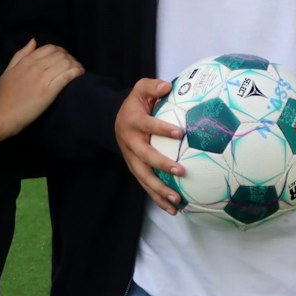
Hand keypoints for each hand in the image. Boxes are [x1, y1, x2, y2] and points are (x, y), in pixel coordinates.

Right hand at [0, 40, 83, 136]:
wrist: (1, 116)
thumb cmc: (3, 95)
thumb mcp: (8, 70)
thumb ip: (20, 54)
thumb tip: (34, 41)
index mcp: (26, 61)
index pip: (50, 48)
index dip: (61, 52)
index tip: (65, 59)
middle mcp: (35, 67)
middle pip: (60, 54)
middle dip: (70, 58)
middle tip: (74, 66)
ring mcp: (42, 79)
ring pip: (66, 63)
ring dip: (76, 65)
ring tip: (79, 71)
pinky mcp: (48, 92)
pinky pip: (66, 76)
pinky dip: (76, 73)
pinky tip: (80, 75)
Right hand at [114, 77, 187, 213]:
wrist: (114, 121)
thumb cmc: (135, 104)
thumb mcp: (141, 89)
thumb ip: (153, 86)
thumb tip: (169, 86)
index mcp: (133, 122)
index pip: (148, 125)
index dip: (162, 129)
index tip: (180, 132)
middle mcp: (131, 143)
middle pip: (145, 157)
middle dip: (162, 165)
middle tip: (181, 171)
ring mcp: (132, 159)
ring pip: (144, 177)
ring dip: (159, 190)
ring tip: (177, 200)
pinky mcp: (135, 169)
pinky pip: (146, 186)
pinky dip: (158, 199)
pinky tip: (173, 209)